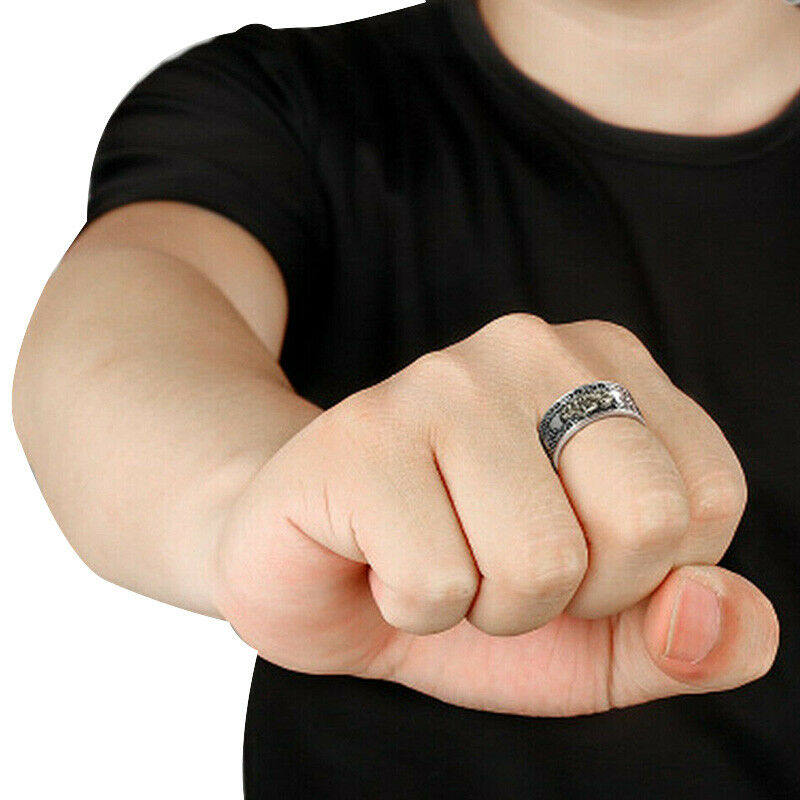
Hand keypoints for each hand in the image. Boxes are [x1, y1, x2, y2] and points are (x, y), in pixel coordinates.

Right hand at [214, 315, 778, 715]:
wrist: (315, 568)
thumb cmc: (461, 579)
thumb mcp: (598, 634)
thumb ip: (691, 636)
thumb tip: (716, 615)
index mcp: (608, 368)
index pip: (707, 500)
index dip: (640, 574)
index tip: (565, 554)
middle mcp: (531, 348)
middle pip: (645, 521)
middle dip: (573, 594)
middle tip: (498, 564)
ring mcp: (439, 381)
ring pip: (541, 562)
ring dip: (488, 608)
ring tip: (436, 558)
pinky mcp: (361, 433)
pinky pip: (438, 583)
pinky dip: (412, 610)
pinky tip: (378, 558)